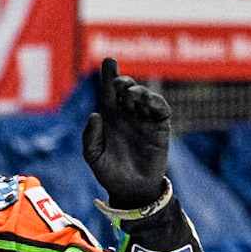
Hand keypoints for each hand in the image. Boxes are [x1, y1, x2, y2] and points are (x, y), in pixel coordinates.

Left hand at [82, 57, 170, 209]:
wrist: (131, 190)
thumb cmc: (110, 172)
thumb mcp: (94, 156)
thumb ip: (90, 138)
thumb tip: (95, 114)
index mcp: (111, 118)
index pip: (109, 94)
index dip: (109, 77)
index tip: (108, 62)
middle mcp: (128, 115)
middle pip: (127, 91)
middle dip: (123, 83)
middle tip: (119, 85)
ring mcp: (144, 120)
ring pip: (144, 97)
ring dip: (138, 92)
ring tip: (130, 94)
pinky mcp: (160, 127)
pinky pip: (160, 109)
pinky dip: (155, 102)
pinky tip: (147, 100)